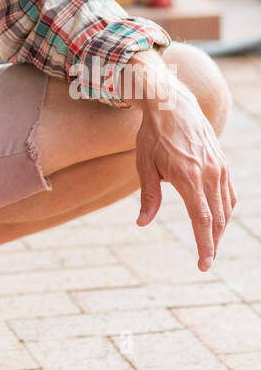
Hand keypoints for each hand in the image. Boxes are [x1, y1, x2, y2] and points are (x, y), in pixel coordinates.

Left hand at [131, 66, 235, 270]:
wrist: (172, 104)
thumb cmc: (153, 135)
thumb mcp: (144, 164)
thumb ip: (148, 196)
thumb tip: (142, 223)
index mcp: (188, 176)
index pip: (202, 220)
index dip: (205, 245)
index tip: (204, 264)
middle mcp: (208, 173)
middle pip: (217, 219)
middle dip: (213, 243)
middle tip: (206, 260)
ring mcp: (218, 167)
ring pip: (225, 208)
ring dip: (219, 229)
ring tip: (210, 243)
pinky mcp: (221, 163)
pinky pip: (228, 194)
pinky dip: (224, 210)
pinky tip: (217, 220)